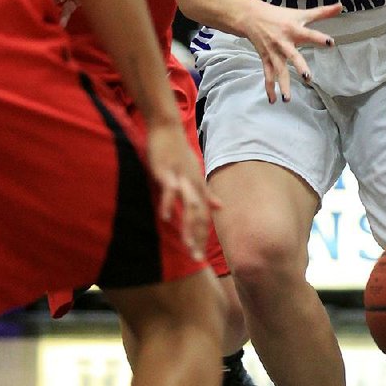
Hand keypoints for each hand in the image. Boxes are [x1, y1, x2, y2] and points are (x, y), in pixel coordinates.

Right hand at [147, 120, 220, 260]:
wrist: (167, 128)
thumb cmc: (178, 151)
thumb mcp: (194, 172)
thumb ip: (206, 192)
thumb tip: (221, 207)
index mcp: (198, 187)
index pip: (203, 217)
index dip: (202, 236)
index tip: (199, 255)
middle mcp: (193, 185)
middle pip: (199, 215)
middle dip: (198, 237)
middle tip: (196, 258)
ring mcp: (181, 178)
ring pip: (189, 206)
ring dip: (188, 226)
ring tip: (187, 244)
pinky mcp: (166, 172)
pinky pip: (169, 190)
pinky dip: (168, 204)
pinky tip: (165, 218)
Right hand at [243, 0, 342, 102]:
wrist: (251, 17)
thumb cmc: (279, 15)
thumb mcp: (300, 13)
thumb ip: (322, 12)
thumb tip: (341, 6)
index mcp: (293, 30)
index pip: (309, 34)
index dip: (319, 38)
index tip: (330, 42)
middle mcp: (283, 43)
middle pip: (292, 56)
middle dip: (299, 66)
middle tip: (307, 78)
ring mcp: (274, 53)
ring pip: (278, 70)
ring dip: (282, 85)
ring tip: (287, 99)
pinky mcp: (266, 59)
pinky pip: (268, 75)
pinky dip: (269, 88)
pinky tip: (273, 101)